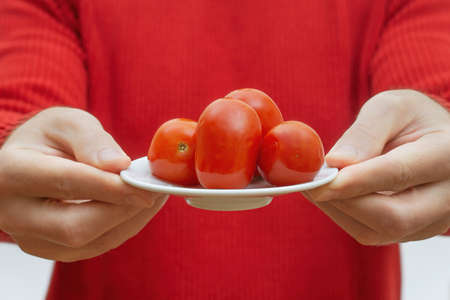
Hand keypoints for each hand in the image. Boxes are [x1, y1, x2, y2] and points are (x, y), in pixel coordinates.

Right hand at [0, 107, 166, 260]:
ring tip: (154, 193)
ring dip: (131, 219)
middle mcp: (14, 213)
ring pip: (90, 242)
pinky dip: (125, 226)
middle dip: (124, 209)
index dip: (111, 187)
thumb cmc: (49, 137)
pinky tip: (140, 206)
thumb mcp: (67, 122)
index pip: (66, 184)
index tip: (145, 184)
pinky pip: (96, 246)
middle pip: (75, 227)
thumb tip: (119, 165)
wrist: (28, 160)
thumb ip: (91, 140)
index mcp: (11, 172)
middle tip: (156, 190)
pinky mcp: (52, 249)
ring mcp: (31, 238)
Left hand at [304, 90, 449, 244]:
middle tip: (311, 182)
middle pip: (393, 217)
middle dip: (344, 201)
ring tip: (317, 182)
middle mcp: (447, 195)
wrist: (429, 140)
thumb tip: (337, 162)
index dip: (355, 180)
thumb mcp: (391, 108)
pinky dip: (342, 213)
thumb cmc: (410, 120)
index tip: (319, 179)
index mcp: (446, 153)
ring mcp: (432, 220)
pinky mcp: (413, 231)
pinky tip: (330, 192)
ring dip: (338, 208)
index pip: (399, 174)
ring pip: (378, 231)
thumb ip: (366, 132)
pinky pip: (371, 232)